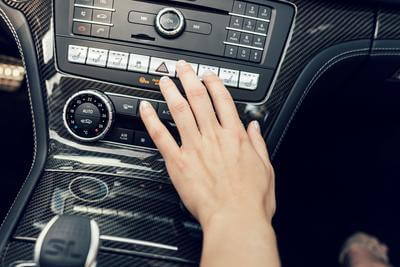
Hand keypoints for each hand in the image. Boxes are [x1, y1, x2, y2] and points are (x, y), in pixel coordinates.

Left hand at [139, 60, 275, 227]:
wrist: (236, 219)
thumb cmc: (251, 199)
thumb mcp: (266, 167)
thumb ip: (259, 142)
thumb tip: (256, 125)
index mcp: (235, 137)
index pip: (223, 101)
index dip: (214, 83)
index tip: (208, 75)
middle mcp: (214, 136)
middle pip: (199, 99)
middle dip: (190, 78)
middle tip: (182, 67)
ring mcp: (194, 147)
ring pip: (180, 110)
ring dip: (171, 92)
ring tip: (164, 79)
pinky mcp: (178, 162)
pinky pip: (161, 135)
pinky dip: (151, 119)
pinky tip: (145, 108)